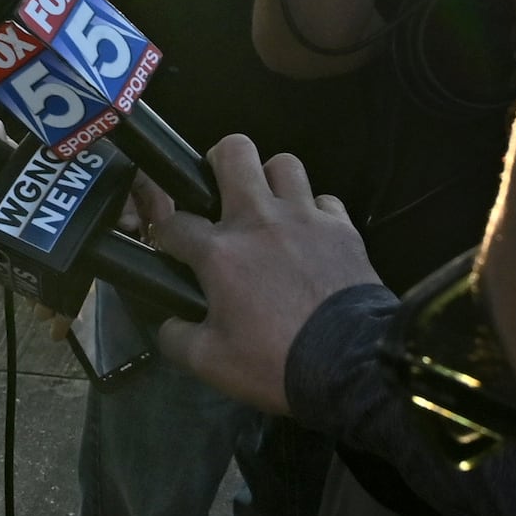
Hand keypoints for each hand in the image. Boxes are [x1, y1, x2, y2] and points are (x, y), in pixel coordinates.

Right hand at [138, 132, 381, 416]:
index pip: (175, 223)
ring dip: (271, 180)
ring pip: (283, 164)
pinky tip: (311, 234)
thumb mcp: (210, 363)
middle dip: (217, 160)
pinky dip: (314, 212)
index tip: (170, 247)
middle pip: (234, 151)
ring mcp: (305, 217)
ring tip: (269, 206)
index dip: (165, 233)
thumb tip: (169, 323)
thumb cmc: (274, 361)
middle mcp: (260, 220)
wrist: (350, 364)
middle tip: (218, 191)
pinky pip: (324, 200)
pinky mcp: (342, 227)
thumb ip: (176, 338)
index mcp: (220, 252)